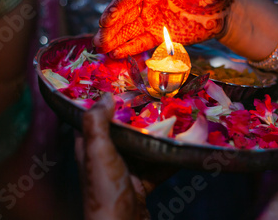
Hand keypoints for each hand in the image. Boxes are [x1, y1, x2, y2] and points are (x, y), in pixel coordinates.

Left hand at [75, 92, 175, 219]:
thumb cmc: (106, 191)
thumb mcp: (98, 152)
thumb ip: (97, 122)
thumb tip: (104, 95)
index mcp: (91, 148)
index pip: (95, 119)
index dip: (106, 103)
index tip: (125, 87)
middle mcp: (106, 158)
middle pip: (125, 131)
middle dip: (141, 118)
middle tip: (160, 100)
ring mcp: (125, 172)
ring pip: (144, 148)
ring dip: (160, 137)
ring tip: (178, 119)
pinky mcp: (142, 185)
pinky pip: (159, 167)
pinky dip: (172, 157)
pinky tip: (186, 146)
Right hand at [93, 0, 235, 58]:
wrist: (226, 10)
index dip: (117, 7)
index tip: (107, 19)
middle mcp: (148, 2)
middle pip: (124, 15)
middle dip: (110, 27)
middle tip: (98, 38)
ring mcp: (152, 19)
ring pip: (128, 30)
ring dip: (114, 39)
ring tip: (100, 47)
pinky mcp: (159, 35)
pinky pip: (141, 42)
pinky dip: (129, 48)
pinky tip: (115, 54)